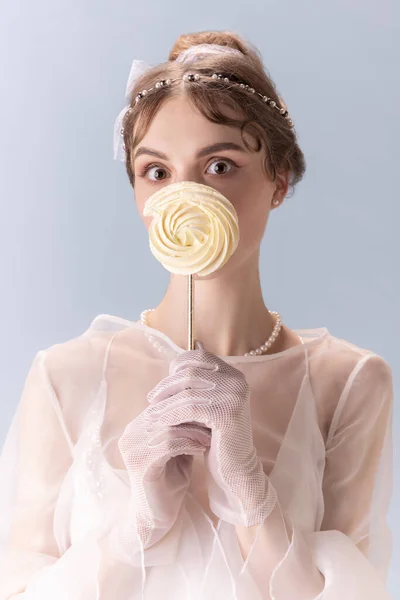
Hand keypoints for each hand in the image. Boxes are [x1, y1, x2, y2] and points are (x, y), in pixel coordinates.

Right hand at [116, 398, 210, 553]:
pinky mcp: (139, 464)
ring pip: (168, 426)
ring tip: (211, 435)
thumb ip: (182, 426)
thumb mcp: (177, 446)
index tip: (212, 408)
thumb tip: (203, 401)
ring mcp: (132, 448)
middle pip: (165, 412)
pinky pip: (168, 444)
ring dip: (194, 430)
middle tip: (215, 418)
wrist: (158, 515)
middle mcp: (130, 434)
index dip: (188, 404)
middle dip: (193, 415)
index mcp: (137, 426)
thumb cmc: (170, 478)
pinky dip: (188, 443)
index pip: (164, 403)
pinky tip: (202, 448)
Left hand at [145, 345, 276, 526]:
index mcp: (234, 374)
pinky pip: (189, 408)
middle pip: (190, 370)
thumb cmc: (216, 439)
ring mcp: (234, 395)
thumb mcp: (206, 404)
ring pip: (187, 390)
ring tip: (150, 413)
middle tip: (151, 400)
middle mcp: (237, 380)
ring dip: (164, 402)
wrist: (234, 472)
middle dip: (166, 385)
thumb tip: (193, 344)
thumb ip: (198, 381)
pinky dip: (170, 414)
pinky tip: (159, 423)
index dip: (176, 368)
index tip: (162, 387)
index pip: (198, 357)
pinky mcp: (227, 413)